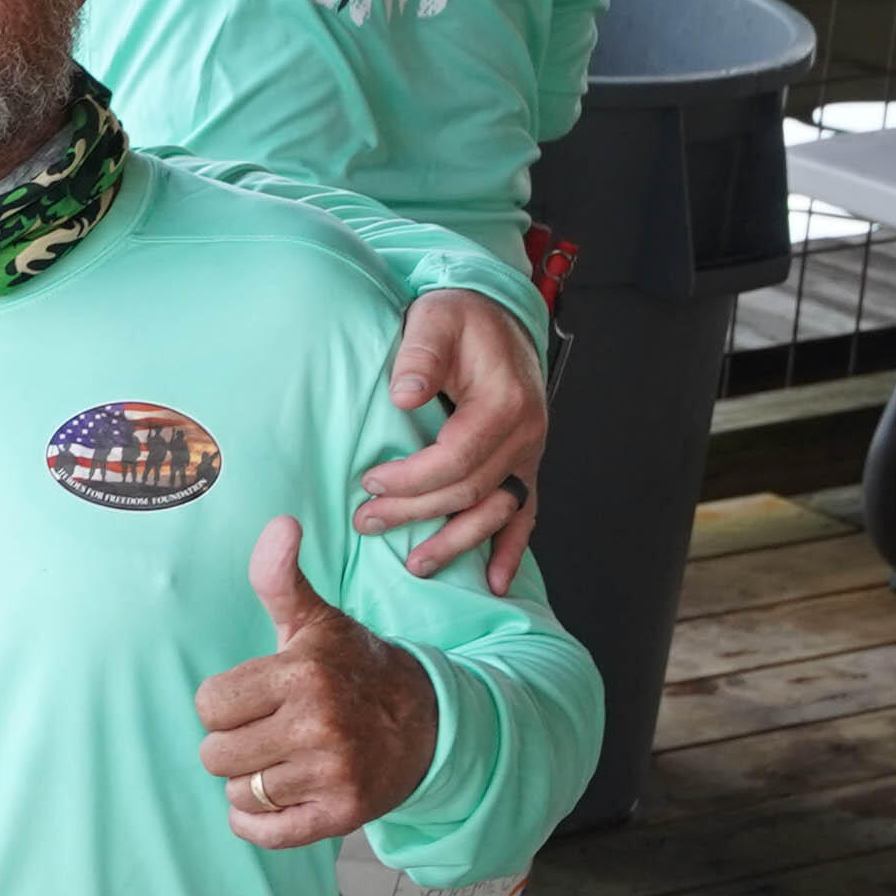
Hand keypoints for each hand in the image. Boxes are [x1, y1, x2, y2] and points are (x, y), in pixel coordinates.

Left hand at [198, 514, 438, 847]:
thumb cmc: (354, 668)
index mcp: (303, 674)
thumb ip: (280, 579)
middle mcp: (320, 724)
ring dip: (251, 782)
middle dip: (234, 745)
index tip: (257, 699)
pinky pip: (266, 833)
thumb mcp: (317, 622)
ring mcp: (335, 773)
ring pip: (239, 793)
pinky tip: (280, 797)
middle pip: (215, 754)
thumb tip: (280, 523)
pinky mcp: (345, 815)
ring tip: (286, 759)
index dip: (226, 705)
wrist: (430, 721)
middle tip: (272, 731)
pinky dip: (259, 823)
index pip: (209, 705)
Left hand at [355, 291, 546, 591]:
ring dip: (458, 542)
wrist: (496, 314)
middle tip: (367, 523)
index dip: (412, 478)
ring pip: (498, 511)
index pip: (456, 458)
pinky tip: (496, 581)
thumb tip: (404, 397)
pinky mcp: (524, 464)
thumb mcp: (435, 321)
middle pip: (471, 490)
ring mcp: (529, 454)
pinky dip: (511, 548)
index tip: (369, 483)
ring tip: (417, 566)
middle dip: (417, 512)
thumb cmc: (462, 318)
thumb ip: (421, 356)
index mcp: (505, 404)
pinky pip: (525, 514)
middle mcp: (526, 434)